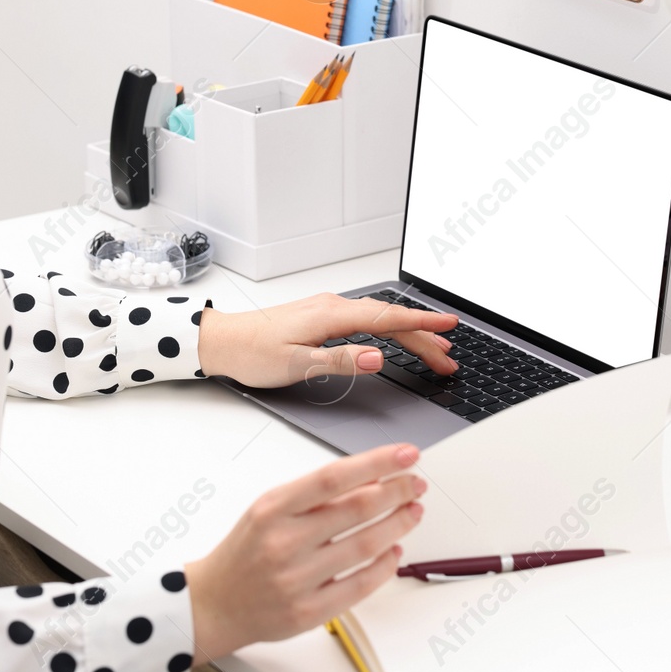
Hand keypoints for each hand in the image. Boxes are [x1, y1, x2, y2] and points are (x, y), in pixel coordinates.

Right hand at [184, 443, 425, 660]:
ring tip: (412, 511)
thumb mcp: (269, 509)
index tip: (406, 455)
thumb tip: (372, 478)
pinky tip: (394, 551)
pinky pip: (360, 585)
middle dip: (397, 492)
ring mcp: (296, 580)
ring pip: (365, 545)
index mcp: (273, 509)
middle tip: (416, 484)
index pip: (335, 477)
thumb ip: (315, 496)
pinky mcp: (307, 612)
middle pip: (357, 509)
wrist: (213, 603)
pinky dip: (385, 565)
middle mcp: (284, 542)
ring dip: (398, 525)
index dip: (377, 462)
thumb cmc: (247, 551)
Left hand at [197, 293, 459, 388]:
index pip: (387, 320)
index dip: (421, 325)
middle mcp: (334, 306)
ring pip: (380, 319)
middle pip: (390, 320)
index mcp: (331, 315)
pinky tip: (397, 337)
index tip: (448, 328)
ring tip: (434, 350)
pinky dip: (389, 329)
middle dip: (423, 338)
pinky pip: (367, 319)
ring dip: (409, 334)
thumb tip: (377, 358)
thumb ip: (340, 360)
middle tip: (448, 359)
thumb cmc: (252, 354)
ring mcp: (329, 309)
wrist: (222, 341)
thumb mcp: (296, 365)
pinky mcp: (323, 316)